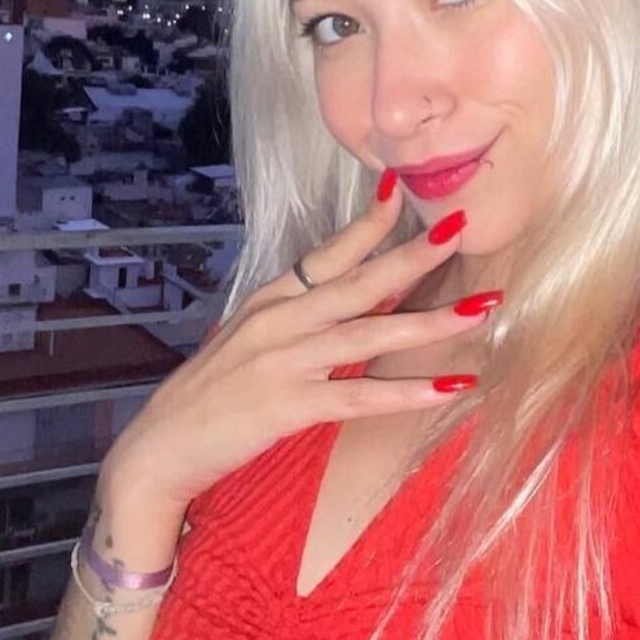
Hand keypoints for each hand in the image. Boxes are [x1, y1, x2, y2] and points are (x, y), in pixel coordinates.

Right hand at [103, 178, 498, 517]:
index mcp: (271, 302)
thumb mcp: (248, 343)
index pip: (328, 253)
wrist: (158, 450)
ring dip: (430, 322)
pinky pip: (360, 395)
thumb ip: (295, 320)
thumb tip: (349, 304)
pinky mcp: (288, 406)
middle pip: (359, 282)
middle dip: (415, 255)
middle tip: (462, 226)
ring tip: (481, 309)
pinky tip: (450, 388)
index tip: (405, 189)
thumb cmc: (209, 400)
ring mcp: (284, 361)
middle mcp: (279, 321)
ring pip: (370, 333)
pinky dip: (408, 392)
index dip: (369, 223)